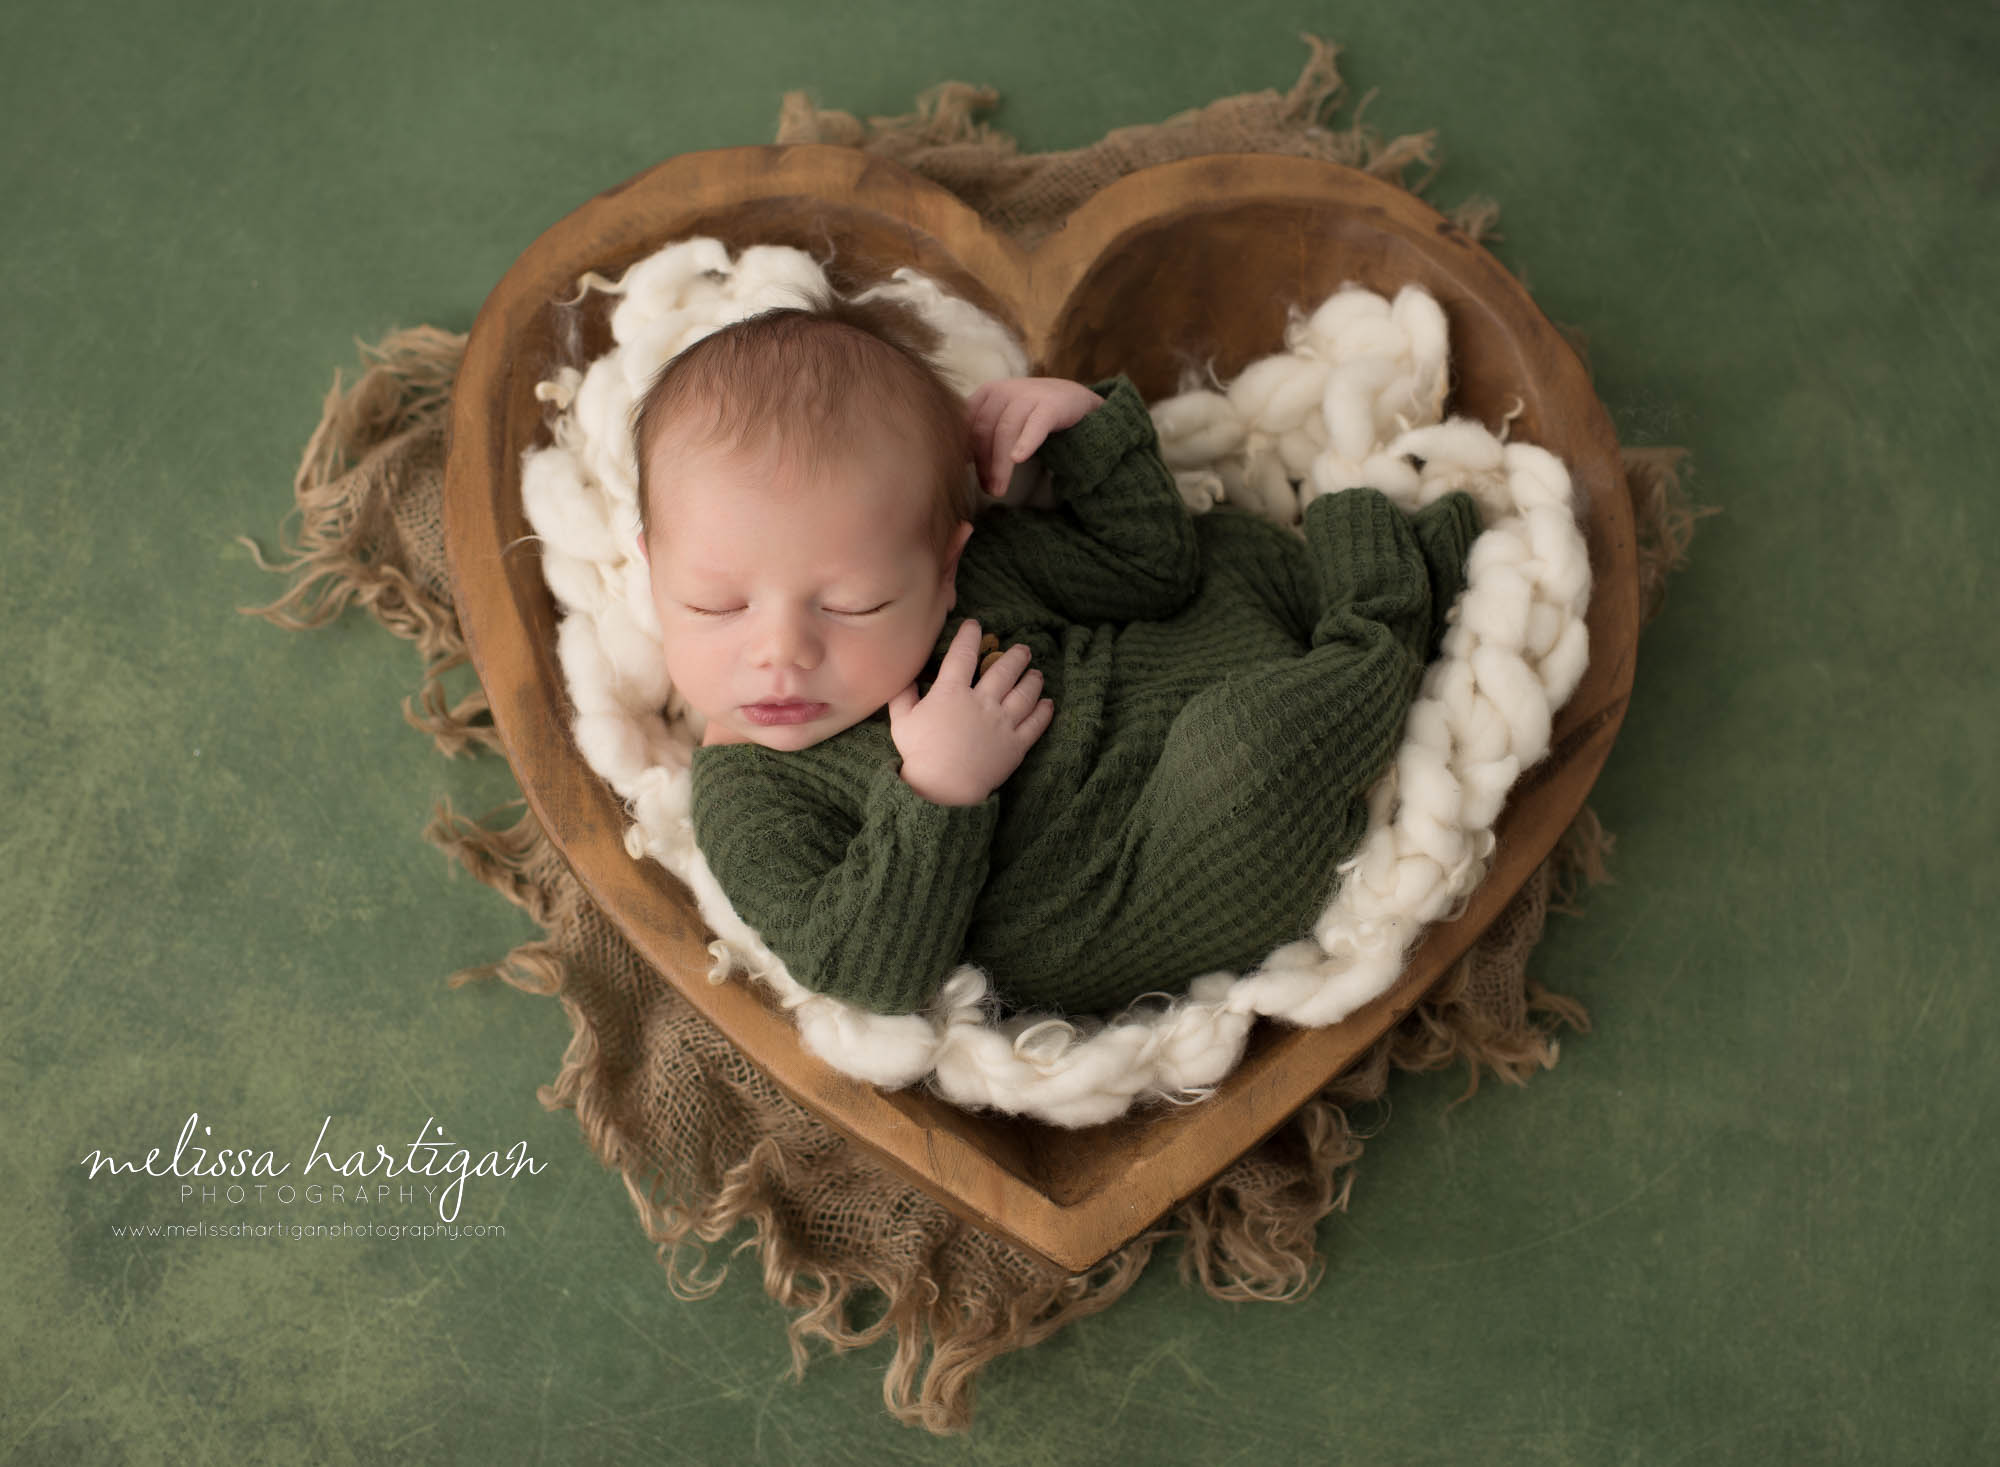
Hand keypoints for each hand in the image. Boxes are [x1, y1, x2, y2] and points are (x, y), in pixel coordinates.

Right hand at [888, 619, 1054, 805]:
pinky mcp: (1015, 744)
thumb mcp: (901, 721)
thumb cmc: (919, 754)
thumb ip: (903, 695)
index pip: (962, 655)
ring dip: (1033, 680)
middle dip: (1015, 656)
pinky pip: (1035, 724)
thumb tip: (906, 676)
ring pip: (1024, 693)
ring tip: (1037, 673)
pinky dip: (1044, 712)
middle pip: (1003, 670)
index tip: (975, 625)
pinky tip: (1048, 704)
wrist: (944, 789)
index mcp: (952, 693)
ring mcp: (1002, 723)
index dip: (969, 636)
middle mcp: (981, 702)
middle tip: (1023, 649)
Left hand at [965, 377, 1104, 496]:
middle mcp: (1004, 390)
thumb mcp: (1003, 418)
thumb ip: (982, 433)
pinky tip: (1019, 459)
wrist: (1073, 398)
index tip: (962, 473)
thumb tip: (959, 461)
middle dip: (982, 464)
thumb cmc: (1031, 415)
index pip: (967, 424)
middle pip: (984, 430)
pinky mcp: (1051, 405)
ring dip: (1000, 465)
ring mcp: (1028, 395)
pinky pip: (1036, 425)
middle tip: (986, 490)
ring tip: (998, 490)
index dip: (963, 451)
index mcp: (987, 393)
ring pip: (1006, 431)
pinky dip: (1026, 442)